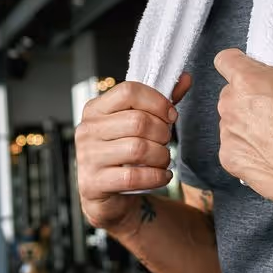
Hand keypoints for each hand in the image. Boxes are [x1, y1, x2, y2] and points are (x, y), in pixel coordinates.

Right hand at [75, 74, 191, 233]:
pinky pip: (134, 177)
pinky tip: (162, 176)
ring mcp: (88, 157)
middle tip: (166, 141)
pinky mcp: (93, 183)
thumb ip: (160, 102)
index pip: (129, 91)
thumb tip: (185, 78)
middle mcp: (87, 130)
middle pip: (138, 121)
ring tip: (163, 159)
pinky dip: (156, 177)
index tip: (170, 115)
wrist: (106, 195)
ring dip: (161, 156)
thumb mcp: (138, 124)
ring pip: (138, 149)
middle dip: (162, 132)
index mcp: (95, 109)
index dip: (157, 101)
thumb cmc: (124, 154)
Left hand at [214, 39, 272, 216]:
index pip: (225, 60)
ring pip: (233, 120)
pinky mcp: (231, 161)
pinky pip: (234, 147)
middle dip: (251, 95)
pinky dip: (249, 148)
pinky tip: (272, 151)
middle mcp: (231, 106)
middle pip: (232, 92)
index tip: (253, 71)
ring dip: (249, 122)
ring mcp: (229, 135)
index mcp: (248, 81)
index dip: (240, 63)